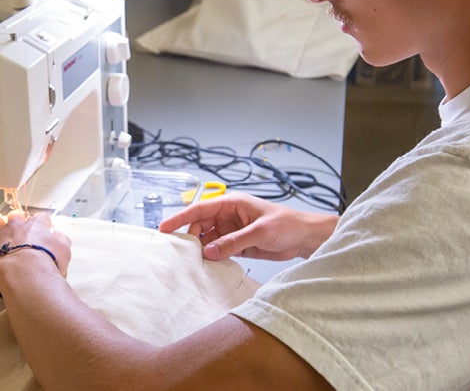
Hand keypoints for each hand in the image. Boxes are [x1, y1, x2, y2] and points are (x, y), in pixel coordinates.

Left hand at [0, 211, 71, 284]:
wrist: (24, 276)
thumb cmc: (45, 265)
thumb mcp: (64, 252)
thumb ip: (61, 239)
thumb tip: (58, 235)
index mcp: (35, 225)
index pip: (40, 218)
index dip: (41, 224)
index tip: (42, 230)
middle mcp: (15, 226)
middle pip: (15, 216)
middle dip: (17, 222)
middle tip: (20, 234)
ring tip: (1, 239)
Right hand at [158, 192, 338, 260]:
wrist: (305, 238)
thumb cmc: (286, 224)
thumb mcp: (260, 231)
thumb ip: (234, 241)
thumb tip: (209, 251)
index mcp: (232, 204)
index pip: (200, 209)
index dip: (181, 218)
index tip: (164, 228)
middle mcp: (228, 216)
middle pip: (200, 226)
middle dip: (190, 238)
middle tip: (181, 253)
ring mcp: (231, 231)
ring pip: (208, 240)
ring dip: (201, 249)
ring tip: (193, 261)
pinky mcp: (237, 245)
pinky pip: (218, 251)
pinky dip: (212, 257)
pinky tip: (207, 265)